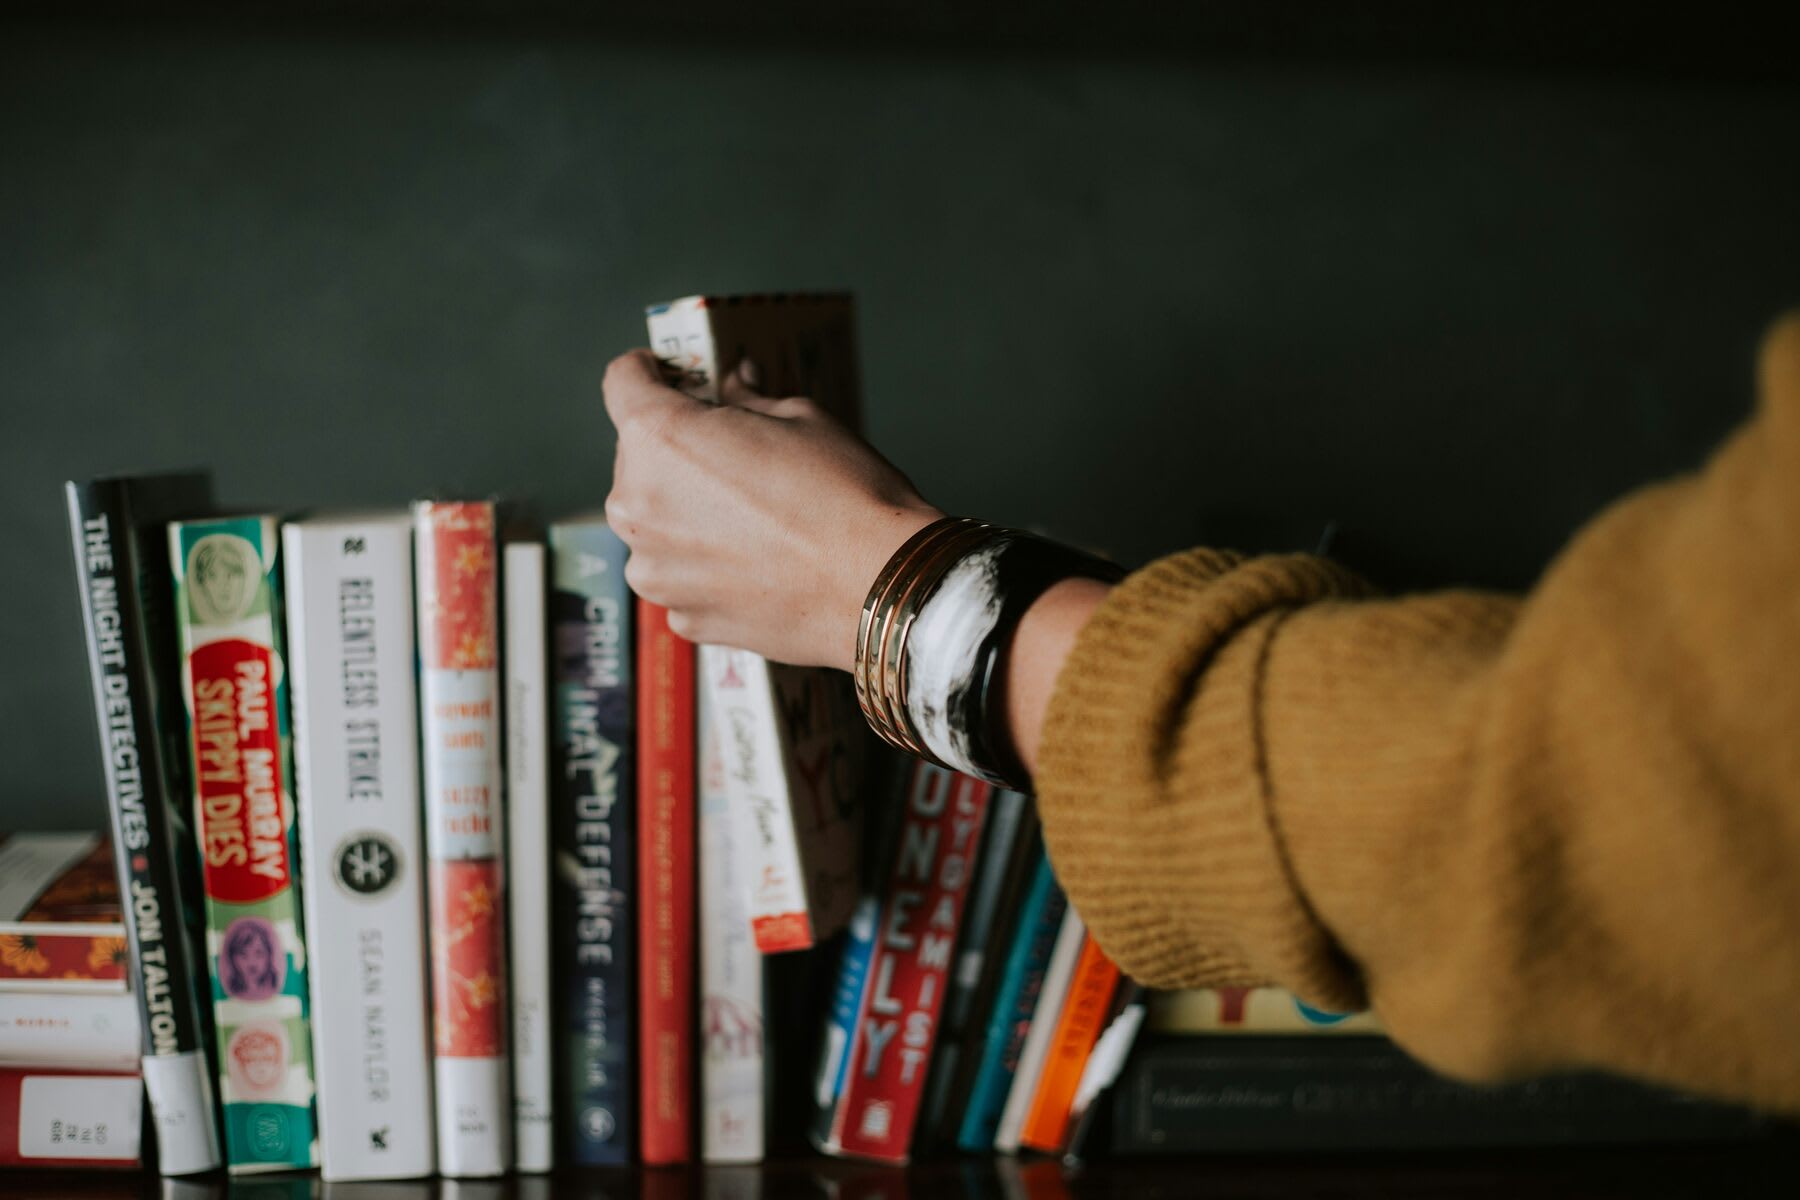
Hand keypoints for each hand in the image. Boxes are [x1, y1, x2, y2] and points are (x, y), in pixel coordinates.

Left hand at [602, 349, 942, 670]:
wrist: (880, 588)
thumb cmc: (845, 497)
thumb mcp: (801, 418)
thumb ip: (748, 401)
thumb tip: (734, 385)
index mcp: (660, 438)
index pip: (622, 382)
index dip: (646, 371)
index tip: (666, 375)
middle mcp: (637, 505)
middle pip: (638, 458)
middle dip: (677, 451)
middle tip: (734, 456)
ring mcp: (654, 569)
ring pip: (656, 523)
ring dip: (687, 513)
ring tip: (753, 520)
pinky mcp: (681, 615)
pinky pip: (681, 575)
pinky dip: (706, 565)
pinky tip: (759, 563)